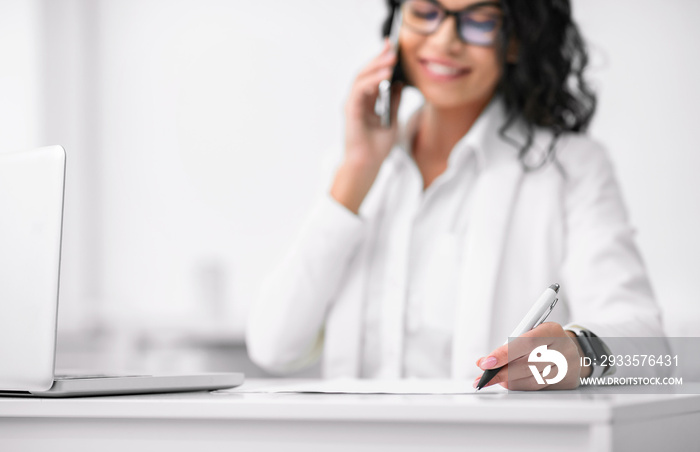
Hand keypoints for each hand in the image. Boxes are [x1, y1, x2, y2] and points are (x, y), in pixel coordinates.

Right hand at [331, 39, 403, 213]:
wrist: (368, 165)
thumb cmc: (377, 147)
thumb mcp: (392, 119)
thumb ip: (393, 101)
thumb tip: (399, 83)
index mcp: (367, 101)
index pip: (373, 75)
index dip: (382, 60)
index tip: (393, 46)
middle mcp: (358, 100)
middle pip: (366, 72)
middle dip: (379, 57)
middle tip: (392, 45)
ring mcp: (352, 104)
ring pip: (361, 78)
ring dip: (376, 66)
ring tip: (390, 58)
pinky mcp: (351, 111)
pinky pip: (359, 90)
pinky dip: (371, 81)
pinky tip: (384, 76)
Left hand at [473, 322, 591, 390]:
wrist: (572, 349)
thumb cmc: (544, 340)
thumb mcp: (531, 333)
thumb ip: (510, 345)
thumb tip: (485, 362)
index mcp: (552, 330)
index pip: (526, 342)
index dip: (504, 354)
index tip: (486, 362)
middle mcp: (563, 349)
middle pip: (528, 364)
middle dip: (502, 372)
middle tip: (485, 376)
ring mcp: (568, 368)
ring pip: (532, 380)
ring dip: (509, 381)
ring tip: (496, 379)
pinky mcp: (567, 383)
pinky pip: (538, 389)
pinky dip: (520, 386)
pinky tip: (511, 383)